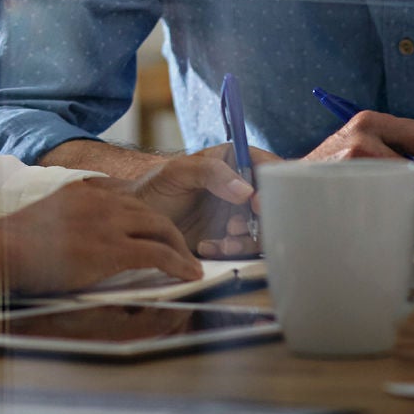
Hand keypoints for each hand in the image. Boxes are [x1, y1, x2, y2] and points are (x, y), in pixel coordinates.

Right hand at [0, 180, 201, 298]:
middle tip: (181, 250)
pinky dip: (179, 264)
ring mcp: (108, 223)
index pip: (128, 200)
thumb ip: (70, 223)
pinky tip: (189, 274)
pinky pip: (159, 254)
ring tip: (189, 264)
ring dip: (179, 248)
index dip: (146, 218)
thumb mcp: (47, 222)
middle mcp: (101, 201)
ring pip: (161, 228)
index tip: (156, 232)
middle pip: (150, 212)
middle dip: (170, 232)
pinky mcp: (112, 248)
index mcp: (84, 193)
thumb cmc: (13, 246)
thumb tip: (82, 244)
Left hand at [89, 144, 276, 258]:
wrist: (140, 220)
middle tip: (236, 226)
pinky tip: (207, 247)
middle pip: (274, 202)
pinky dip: (231, 251)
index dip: (272, 184)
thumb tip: (246, 190)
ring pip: (263, 228)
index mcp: (234, 161)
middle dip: (260, 218)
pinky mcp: (232, 238)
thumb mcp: (178, 172)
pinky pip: (245, 248)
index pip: (267, 167)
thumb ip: (211, 173)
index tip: (257, 202)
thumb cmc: (156, 188)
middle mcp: (242, 188)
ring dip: (247, 239)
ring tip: (224, 241)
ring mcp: (239, 214)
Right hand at [304, 110, 413, 235]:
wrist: (279, 190)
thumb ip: (396, 157)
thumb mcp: (359, 152)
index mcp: (372, 122)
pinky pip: (398, 216)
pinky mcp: (350, 191)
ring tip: (403, 225)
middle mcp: (365, 136)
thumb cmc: (327, 178)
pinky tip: (386, 229)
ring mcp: (357, 163)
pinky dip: (403, 229)